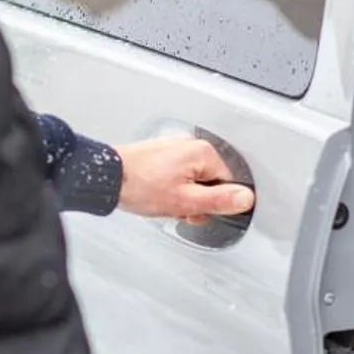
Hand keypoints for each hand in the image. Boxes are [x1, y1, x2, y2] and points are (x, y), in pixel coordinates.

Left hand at [115, 135, 254, 223]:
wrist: (107, 176)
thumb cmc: (139, 185)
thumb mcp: (185, 201)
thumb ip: (219, 200)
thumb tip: (245, 199)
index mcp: (202, 152)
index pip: (227, 182)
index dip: (213, 203)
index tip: (196, 210)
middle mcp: (190, 144)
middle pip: (210, 180)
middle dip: (197, 199)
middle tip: (177, 207)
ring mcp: (175, 147)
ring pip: (193, 178)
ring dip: (182, 195)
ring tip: (163, 200)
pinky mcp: (162, 153)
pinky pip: (178, 173)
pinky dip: (171, 186)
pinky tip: (157, 193)